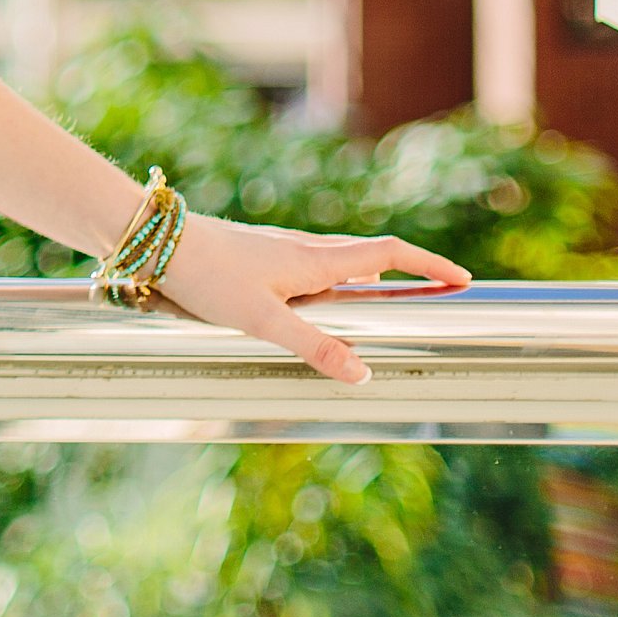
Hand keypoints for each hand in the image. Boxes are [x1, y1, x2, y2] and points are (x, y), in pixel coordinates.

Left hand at [151, 218, 470, 385]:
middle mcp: (302, 249)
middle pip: (369, 255)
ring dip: (369, 275)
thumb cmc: (207, 277)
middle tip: (436, 291)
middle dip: (407, 271)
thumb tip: (363, 375)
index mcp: (314, 260)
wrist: (156, 242)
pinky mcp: (259, 255)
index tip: (461, 279)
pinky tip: (319, 299)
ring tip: (388, 299)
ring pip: (337, 260)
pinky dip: (334, 279)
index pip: (387, 254)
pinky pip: (311, 265)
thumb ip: (313, 346)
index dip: (428, 265)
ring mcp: (279, 249)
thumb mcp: (263, 320)